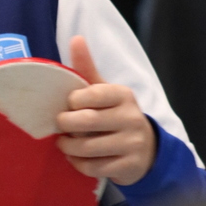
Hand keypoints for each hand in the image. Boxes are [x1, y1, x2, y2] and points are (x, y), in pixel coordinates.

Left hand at [57, 36, 155, 186]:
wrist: (146, 150)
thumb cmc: (116, 115)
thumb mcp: (105, 91)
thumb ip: (87, 68)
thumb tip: (76, 38)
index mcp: (123, 95)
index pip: (92, 94)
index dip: (72, 101)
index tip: (68, 105)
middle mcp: (131, 118)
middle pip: (87, 122)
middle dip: (65, 124)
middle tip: (59, 125)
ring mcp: (132, 144)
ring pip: (88, 147)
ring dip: (68, 147)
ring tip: (63, 142)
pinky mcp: (128, 166)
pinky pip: (94, 167)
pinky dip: (78, 164)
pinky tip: (75, 158)